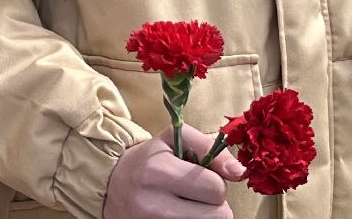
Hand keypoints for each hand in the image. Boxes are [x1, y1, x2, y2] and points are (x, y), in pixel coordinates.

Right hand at [102, 124, 245, 218]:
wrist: (111, 186)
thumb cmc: (149, 160)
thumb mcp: (174, 139)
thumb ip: (209, 147)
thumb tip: (240, 172)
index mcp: (158, 171)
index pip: (216, 188)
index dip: (214, 181)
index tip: (199, 177)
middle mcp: (154, 204)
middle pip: (219, 215)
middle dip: (213, 203)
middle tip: (195, 193)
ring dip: (206, 216)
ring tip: (188, 205)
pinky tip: (182, 215)